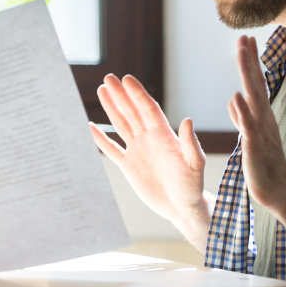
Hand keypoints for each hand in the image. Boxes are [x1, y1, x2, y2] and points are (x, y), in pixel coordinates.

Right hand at [90, 74, 206, 223]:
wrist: (182, 208)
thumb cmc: (192, 187)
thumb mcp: (194, 165)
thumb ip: (190, 144)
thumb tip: (187, 120)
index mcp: (163, 135)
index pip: (147, 109)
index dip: (137, 94)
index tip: (126, 79)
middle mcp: (149, 138)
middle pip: (132, 111)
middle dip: (120, 94)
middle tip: (108, 77)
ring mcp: (137, 150)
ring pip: (121, 124)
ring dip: (112, 107)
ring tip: (102, 90)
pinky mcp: (128, 165)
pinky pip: (111, 149)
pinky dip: (100, 138)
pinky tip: (91, 126)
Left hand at [227, 35, 285, 210]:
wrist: (278, 191)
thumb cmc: (263, 164)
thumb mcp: (250, 135)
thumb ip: (242, 117)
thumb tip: (233, 99)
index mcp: (260, 114)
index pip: (254, 82)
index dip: (250, 61)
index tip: (246, 39)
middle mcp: (263, 117)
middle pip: (255, 83)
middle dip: (249, 59)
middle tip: (245, 36)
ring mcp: (260, 129)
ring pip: (253, 96)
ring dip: (247, 74)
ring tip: (242, 53)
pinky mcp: (255, 145)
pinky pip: (248, 125)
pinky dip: (243, 110)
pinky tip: (236, 95)